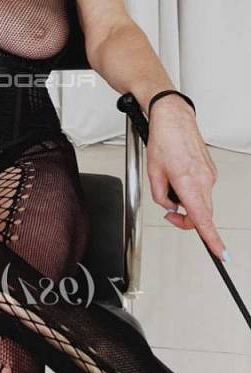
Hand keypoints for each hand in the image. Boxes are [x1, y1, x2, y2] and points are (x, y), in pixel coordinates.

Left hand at [146, 95, 228, 261]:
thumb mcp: (152, 172)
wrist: (174, 119)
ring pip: (200, 202)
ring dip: (186, 201)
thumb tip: (170, 207)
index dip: (212, 239)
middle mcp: (204, 180)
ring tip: (170, 181)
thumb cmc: (163, 140)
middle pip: (201, 214)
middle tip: (169, 213)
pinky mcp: (211, 171)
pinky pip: (201, 190)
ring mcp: (210, 176)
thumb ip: (160, 196)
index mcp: (188, 183)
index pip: (203, 219)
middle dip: (185, 219)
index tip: (221, 253)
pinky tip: (178, 174)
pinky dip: (190, 190)